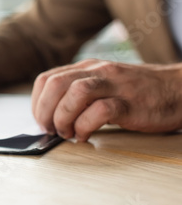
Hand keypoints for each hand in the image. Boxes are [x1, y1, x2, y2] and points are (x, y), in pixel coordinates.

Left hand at [31, 59, 181, 141]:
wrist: (180, 90)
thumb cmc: (139, 92)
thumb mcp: (104, 84)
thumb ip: (79, 92)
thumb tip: (52, 114)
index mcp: (87, 67)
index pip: (47, 79)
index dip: (37, 103)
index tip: (41, 121)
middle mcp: (98, 72)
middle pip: (56, 84)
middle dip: (45, 111)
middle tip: (51, 130)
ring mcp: (115, 85)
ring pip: (75, 92)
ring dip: (63, 117)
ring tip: (67, 133)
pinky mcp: (130, 103)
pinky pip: (100, 111)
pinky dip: (85, 126)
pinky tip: (85, 137)